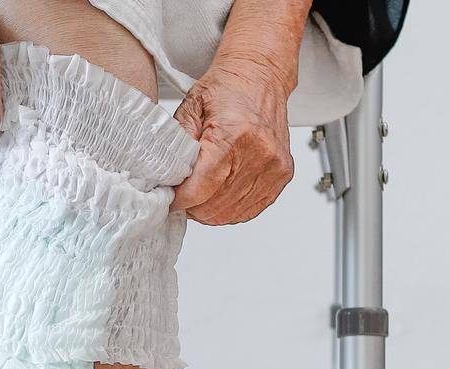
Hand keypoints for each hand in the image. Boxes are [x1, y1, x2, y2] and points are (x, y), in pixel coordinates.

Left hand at [171, 57, 295, 224]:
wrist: (260, 74)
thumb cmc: (226, 88)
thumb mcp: (190, 107)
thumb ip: (177, 145)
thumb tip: (166, 179)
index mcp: (233, 136)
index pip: (201, 189)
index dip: (181, 200)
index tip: (170, 198)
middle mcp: (258, 153)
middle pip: (216, 205)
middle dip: (194, 207)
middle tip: (183, 196)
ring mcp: (274, 166)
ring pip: (233, 212)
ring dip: (211, 211)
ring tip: (200, 196)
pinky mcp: (282, 174)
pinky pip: (252, 208)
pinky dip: (232, 209)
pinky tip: (220, 197)